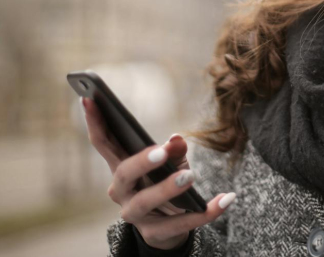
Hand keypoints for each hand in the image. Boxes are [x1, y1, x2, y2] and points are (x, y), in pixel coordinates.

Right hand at [82, 96, 235, 249]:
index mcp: (121, 168)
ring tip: (190, 177)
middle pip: (124, 174)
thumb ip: (173, 151)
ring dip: (168, 189)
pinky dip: (207, 211)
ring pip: (146, 202)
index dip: (95, 121)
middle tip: (162, 152)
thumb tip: (176, 140)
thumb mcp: (171, 163)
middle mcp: (122, 192)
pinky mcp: (156, 233)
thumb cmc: (164, 183)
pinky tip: (226, 198)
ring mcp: (136, 215)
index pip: (104, 143)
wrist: (169, 226)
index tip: (89, 98)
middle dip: (142, 162)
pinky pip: (183, 223)